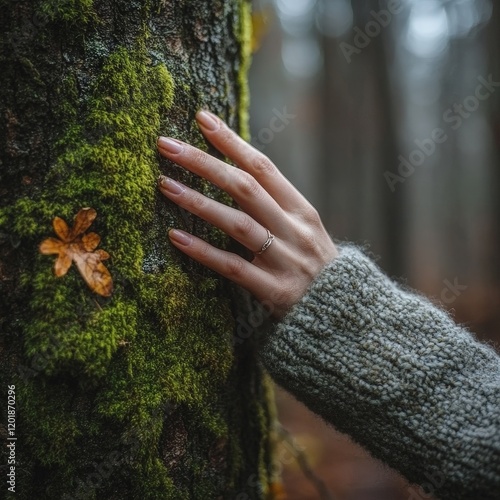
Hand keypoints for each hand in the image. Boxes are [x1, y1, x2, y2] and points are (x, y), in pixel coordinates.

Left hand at [157, 110, 337, 318]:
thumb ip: (273, 204)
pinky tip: (177, 238)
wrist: (341, 309)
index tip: (202, 119)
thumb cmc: (312, 262)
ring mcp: (285, 259)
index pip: (263, 167)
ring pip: (238, 223)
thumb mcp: (302, 227)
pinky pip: (234, 267)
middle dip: (205, 163)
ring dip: (199, 202)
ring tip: (165, 185)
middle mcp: (294, 229)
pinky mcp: (274, 290)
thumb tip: (232, 172)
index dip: (232, 142)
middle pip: (245, 187)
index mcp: (301, 209)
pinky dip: (204, 251)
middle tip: (167, 146)